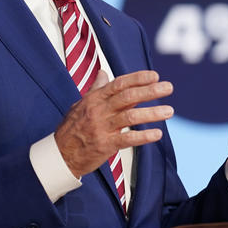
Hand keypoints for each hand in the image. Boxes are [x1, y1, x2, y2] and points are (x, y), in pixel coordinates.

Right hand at [55, 70, 173, 177]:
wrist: (59, 155)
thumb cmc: (72, 128)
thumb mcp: (81, 105)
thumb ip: (96, 89)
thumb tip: (103, 72)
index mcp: (94, 100)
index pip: (119, 84)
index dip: (137, 79)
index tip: (155, 76)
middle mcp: (99, 111)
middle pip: (128, 97)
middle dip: (150, 91)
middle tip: (168, 87)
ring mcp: (102, 128)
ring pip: (130, 117)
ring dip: (152, 113)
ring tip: (169, 111)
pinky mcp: (105, 145)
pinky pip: (127, 139)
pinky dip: (143, 136)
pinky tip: (157, 134)